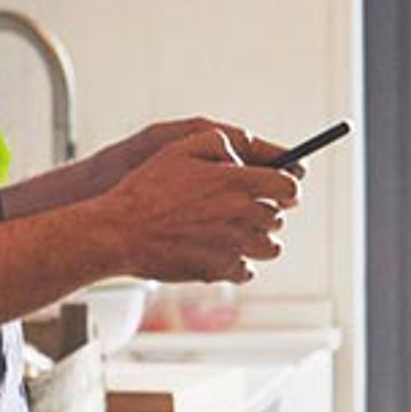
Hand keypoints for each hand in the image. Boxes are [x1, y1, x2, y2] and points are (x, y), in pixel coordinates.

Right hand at [102, 128, 302, 283]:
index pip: (289, 188)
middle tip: (242, 210)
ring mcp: (235, 246)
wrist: (121, 232)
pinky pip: (247, 271)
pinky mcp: (221, 271)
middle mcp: (243, 215)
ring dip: (257, 240)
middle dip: (266, 213)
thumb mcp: (179, 147)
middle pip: (278, 219)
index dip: (287, 188)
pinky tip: (218, 251)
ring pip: (269, 248)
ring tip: (233, 232)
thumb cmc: (147, 189)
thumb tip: (240, 152)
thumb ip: (217, 141)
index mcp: (238, 183)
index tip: (280, 190)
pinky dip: (237, 263)